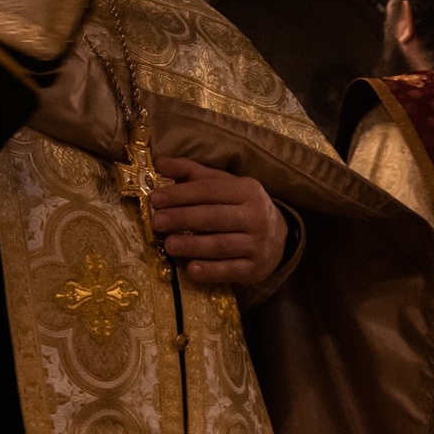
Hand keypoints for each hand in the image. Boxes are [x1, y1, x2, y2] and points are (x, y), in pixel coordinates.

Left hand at [152, 155, 286, 287]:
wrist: (277, 238)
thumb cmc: (240, 207)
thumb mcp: (223, 185)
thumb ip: (191, 173)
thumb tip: (159, 162)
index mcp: (247, 190)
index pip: (210, 190)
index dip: (181, 194)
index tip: (155, 199)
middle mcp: (256, 216)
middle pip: (215, 216)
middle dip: (183, 218)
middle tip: (157, 222)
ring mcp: (258, 244)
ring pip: (222, 244)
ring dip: (193, 246)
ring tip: (169, 245)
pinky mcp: (255, 268)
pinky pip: (231, 270)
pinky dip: (211, 270)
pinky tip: (191, 269)